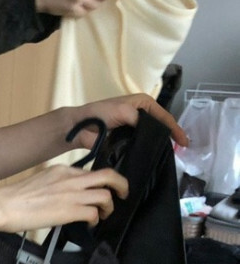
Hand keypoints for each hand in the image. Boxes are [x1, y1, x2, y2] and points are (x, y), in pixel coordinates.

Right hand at [0, 165, 129, 233]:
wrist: (4, 205)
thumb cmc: (16, 197)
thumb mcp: (41, 181)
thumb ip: (57, 184)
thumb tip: (65, 196)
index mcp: (63, 170)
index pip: (91, 171)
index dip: (101, 182)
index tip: (102, 189)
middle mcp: (72, 179)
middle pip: (109, 175)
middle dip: (121, 185)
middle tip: (123, 194)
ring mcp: (72, 194)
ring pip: (106, 195)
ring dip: (109, 207)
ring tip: (104, 214)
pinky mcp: (70, 211)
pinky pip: (94, 213)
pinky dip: (96, 220)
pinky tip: (90, 224)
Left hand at [68, 95, 188, 148]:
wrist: (79, 127)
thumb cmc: (99, 114)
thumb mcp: (124, 111)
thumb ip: (139, 120)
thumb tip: (149, 133)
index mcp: (143, 103)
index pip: (163, 116)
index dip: (174, 128)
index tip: (184, 142)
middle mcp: (141, 115)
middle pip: (159, 127)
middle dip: (169, 138)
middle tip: (180, 152)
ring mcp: (134, 129)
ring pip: (150, 138)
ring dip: (158, 146)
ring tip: (169, 157)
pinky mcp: (126, 140)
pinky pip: (139, 147)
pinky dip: (145, 152)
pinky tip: (151, 160)